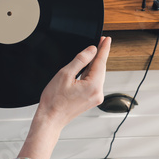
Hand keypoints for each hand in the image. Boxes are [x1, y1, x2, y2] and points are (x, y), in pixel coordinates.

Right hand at [16, 37, 110, 158]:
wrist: (50, 118)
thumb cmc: (54, 100)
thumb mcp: (65, 74)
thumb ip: (80, 60)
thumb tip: (91, 50)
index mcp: (93, 86)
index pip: (101, 62)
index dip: (104, 48)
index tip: (107, 39)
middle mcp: (98, 93)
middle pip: (101, 68)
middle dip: (100, 54)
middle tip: (101, 41)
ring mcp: (95, 98)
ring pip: (97, 75)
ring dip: (95, 64)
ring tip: (94, 52)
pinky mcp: (91, 100)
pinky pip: (94, 82)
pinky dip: (91, 73)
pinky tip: (88, 67)